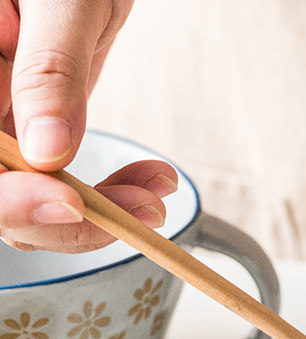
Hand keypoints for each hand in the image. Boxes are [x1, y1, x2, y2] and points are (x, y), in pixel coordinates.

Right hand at [0, 0, 176, 251]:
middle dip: (74, 218)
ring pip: (37, 206)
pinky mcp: (34, 139)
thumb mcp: (60, 0)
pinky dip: (111, 194)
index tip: (71, 201)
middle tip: (143, 209)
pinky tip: (151, 179)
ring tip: (157, 189)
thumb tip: (47, 151)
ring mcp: (3, 131)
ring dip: (103, 213)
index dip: (12, 199)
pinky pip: (63, 188)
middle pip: (2, 203)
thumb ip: (49, 69)